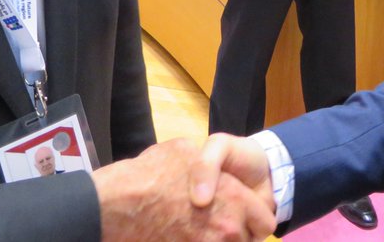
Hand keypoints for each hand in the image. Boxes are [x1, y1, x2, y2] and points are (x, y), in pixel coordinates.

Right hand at [93, 138, 275, 240]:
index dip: (254, 218)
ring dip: (217, 241)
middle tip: (215, 225)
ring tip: (197, 231)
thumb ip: (208, 164)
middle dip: (237, 234)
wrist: (118, 206)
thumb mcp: (185, 150)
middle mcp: (227, 229)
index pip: (265, 223)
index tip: (242, 217)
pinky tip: (183, 236)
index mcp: (235, 199)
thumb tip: (211, 170)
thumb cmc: (153, 173)